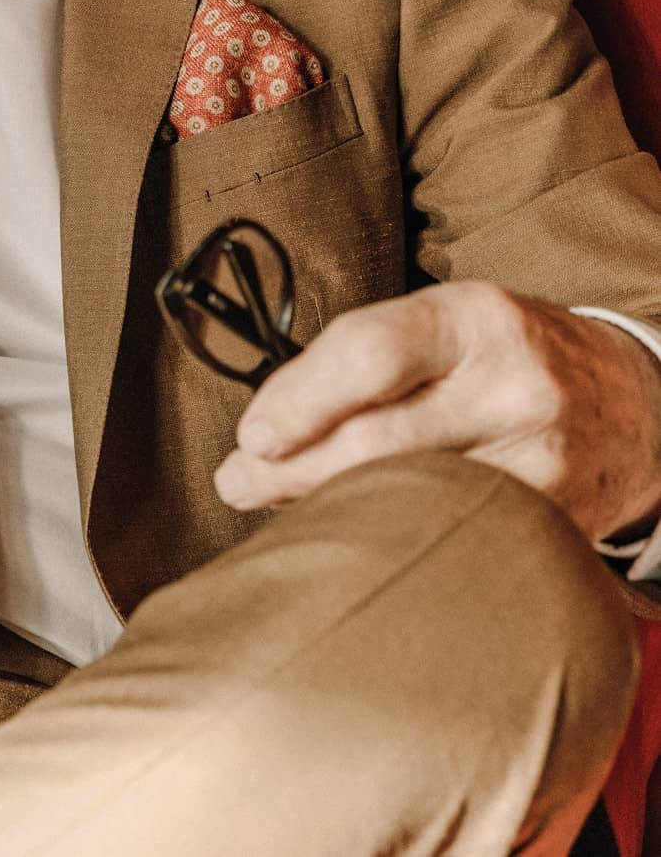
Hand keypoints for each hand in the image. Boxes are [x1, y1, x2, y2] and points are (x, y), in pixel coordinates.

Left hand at [212, 281, 660, 543]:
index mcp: (475, 318)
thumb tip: (266, 426)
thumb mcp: (450, 324)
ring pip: (407, 500)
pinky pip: (450, 542)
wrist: (636, 406)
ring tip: (280, 510)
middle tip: (239, 482)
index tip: (251, 434)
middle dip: (289, 470)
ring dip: (327, 512)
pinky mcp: (555, 526)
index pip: (368, 352)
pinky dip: (390, 541)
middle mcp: (513, 386)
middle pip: (376, 441)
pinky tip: (358, 537)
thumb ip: (366, 360)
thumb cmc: (511, 359)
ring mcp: (540, 462)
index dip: (298, 399)